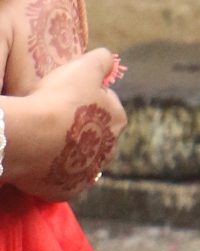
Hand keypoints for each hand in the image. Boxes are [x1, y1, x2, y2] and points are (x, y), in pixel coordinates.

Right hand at [4, 48, 126, 197]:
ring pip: (79, 158)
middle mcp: (108, 151)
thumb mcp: (85, 66)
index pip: (108, 103)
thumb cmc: (60, 98)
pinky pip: (61, 179)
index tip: (70, 95)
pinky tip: (42, 159)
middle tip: (57, 117)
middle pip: (95, 133)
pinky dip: (54, 171)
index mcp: (118, 121)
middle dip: (82, 126)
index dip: (89, 96)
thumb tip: (107, 60)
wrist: (30, 136)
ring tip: (47, 138)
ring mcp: (86, 174)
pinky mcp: (65, 191)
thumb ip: (102, 59)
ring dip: (69, 150)